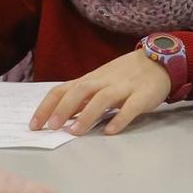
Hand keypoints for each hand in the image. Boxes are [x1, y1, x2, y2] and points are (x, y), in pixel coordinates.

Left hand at [30, 49, 171, 134]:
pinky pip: (130, 107)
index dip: (46, 106)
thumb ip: (81, 99)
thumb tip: (59, 116)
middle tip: (51, 127)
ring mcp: (123, 87)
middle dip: (63, 108)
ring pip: (102, 98)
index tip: (34, 125)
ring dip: (87, 114)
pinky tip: (110, 131)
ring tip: (75, 132)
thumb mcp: (99, 83)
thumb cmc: (124, 75)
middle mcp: (103, 82)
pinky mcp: (142, 96)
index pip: (62, 90)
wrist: (158, 60)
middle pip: (79, 91)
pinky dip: (120, 119)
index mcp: (89, 80)